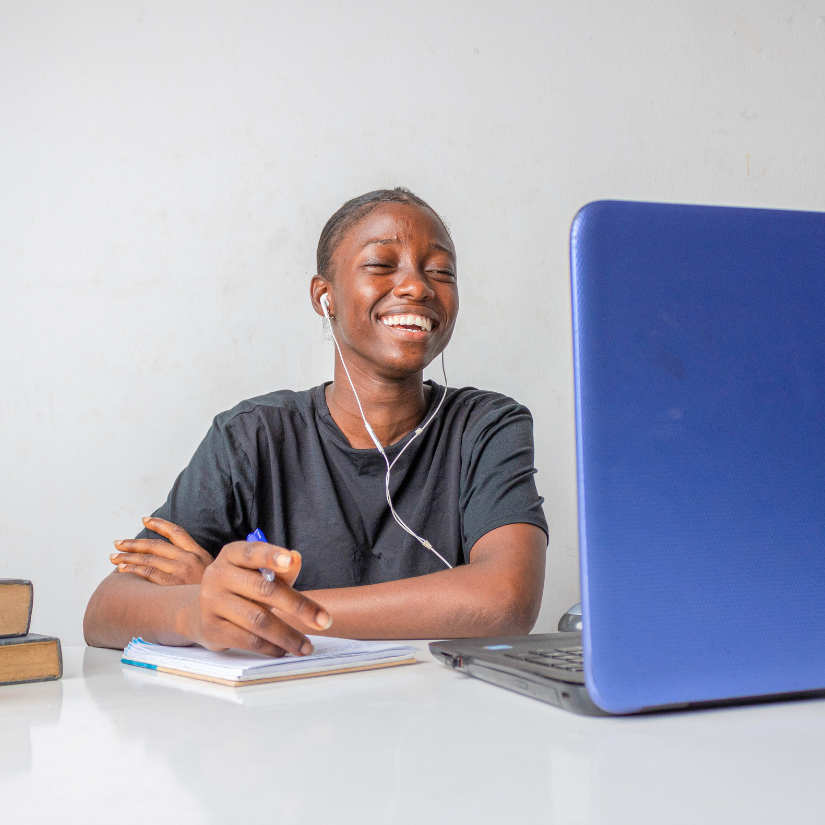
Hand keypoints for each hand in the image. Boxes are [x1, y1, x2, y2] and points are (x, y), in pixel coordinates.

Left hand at [111, 517, 213, 585]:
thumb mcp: (213, 572)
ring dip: (128, 557)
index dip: (159, 524)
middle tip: (118, 543)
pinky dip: (133, 569)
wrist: (222, 605)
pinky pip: (148, 573)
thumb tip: (175, 559)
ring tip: (113, 557)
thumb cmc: (213, 592)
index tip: (144, 519)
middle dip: (134, 543)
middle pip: (156, 545)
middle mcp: (189, 558)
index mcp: (199, 552)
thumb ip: (196, 563)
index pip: (176, 532)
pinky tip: (122, 568)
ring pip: (148, 559)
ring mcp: (180, 571)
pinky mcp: (172, 584)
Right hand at [181, 539, 332, 656]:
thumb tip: (296, 558)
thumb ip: (281, 569)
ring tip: (307, 646)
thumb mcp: (260, 575)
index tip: (290, 561)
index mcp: (232, 555)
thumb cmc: (243, 589)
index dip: (271, 556)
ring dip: (287, 635)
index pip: (253, 552)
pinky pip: (247, 639)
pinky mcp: (211, 628)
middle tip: (324, 621)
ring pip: (257, 619)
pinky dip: (270, 647)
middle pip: (264, 589)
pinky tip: (284, 650)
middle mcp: (218, 575)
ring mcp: (211, 602)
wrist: (203, 612)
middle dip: (298, 606)